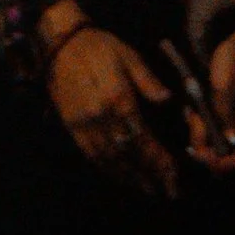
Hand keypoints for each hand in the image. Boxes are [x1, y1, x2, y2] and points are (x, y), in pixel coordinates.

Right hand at [45, 24, 178, 196]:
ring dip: (131, 177)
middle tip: (168, 191)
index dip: (159, 160)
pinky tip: (121, 176)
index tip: (174, 174)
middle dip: (150, 175)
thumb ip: (148, 80)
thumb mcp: (128, 55)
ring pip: (111, 160)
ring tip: (149, 189)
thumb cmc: (98, 46)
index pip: (143, 138)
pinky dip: (108, 170)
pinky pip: (92, 155)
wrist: (60, 43)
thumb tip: (168, 100)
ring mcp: (84, 124)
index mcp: (118, 98)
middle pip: (129, 155)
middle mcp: (101, 117)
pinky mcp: (72, 127)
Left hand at [199, 24, 234, 170]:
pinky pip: (214, 132)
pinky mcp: (228, 116)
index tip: (201, 152)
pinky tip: (192, 111)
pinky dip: (200, 127)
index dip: (222, 164)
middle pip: (225, 157)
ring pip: (216, 146)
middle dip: (203, 149)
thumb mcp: (228, 78)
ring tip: (190, 113)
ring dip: (199, 136)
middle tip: (192, 121)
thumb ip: (226, 107)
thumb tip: (230, 140)